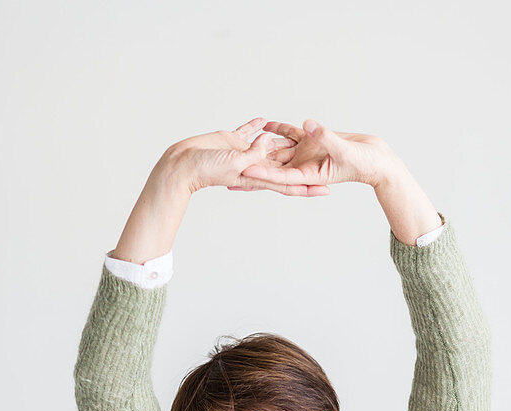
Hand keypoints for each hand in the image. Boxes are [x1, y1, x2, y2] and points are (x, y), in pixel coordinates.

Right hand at [166, 117, 329, 196]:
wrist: (183, 164)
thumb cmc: (207, 169)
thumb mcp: (235, 162)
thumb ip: (255, 153)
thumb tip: (270, 141)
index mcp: (257, 176)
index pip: (288, 184)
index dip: (308, 187)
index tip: (326, 189)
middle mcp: (254, 165)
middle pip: (284, 166)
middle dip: (301, 163)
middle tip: (320, 160)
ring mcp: (244, 152)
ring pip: (269, 146)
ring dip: (283, 141)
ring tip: (301, 136)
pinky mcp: (232, 140)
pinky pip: (248, 132)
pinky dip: (257, 127)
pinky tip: (265, 121)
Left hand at [231, 118, 399, 191]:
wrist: (376, 159)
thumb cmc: (365, 162)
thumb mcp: (344, 150)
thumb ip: (325, 137)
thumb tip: (308, 124)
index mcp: (309, 175)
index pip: (280, 175)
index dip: (262, 172)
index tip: (244, 169)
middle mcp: (303, 165)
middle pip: (272, 166)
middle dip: (250, 166)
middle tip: (226, 165)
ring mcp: (306, 153)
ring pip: (277, 150)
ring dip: (259, 148)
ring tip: (238, 145)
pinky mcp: (312, 140)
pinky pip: (290, 134)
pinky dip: (277, 130)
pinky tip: (262, 124)